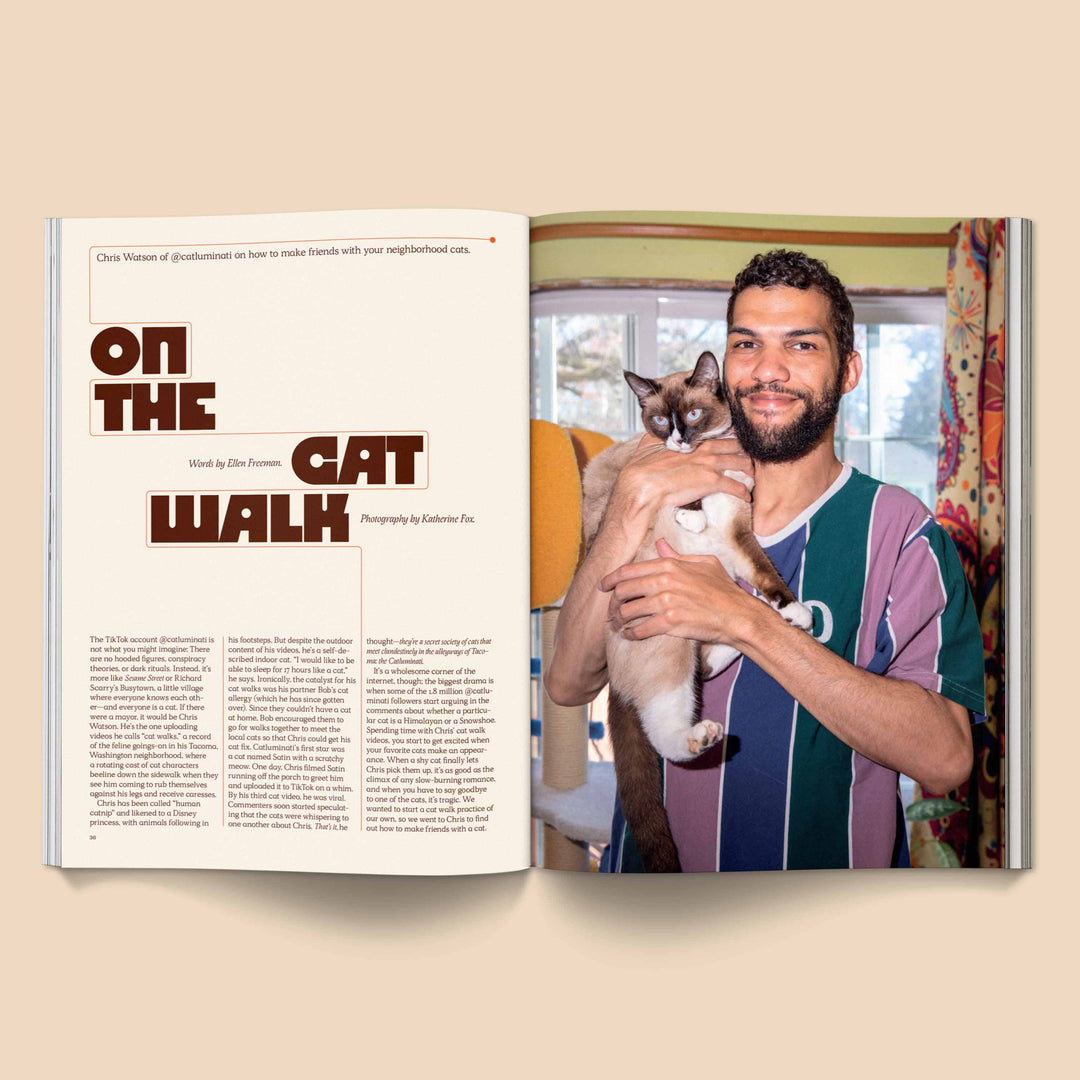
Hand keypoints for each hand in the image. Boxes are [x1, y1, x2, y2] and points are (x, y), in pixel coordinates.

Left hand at [600, 538, 763, 645]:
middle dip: (612, 603)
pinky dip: (630, 634)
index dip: (611, 579)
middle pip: (623, 591)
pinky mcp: (669, 623)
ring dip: (618, 620)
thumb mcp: (704, 563)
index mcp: (669, 565)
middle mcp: (663, 582)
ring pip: (627, 611)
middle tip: (610, 611)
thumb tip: (660, 544)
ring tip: (617, 625)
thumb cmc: (724, 589)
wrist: (738, 615)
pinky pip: (639, 629)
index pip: (629, 570)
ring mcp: (665, 602)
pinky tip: (629, 635)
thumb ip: (678, 555)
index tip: (603, 586)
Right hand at [612, 435, 753, 519]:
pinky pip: (737, 486)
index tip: (736, 446)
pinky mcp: (712, 482)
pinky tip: (747, 497)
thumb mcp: (648, 444)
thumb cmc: (643, 468)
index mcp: (693, 440)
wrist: (643, 486)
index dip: (732, 441)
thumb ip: (658, 437)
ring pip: (742, 464)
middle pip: (737, 447)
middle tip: (750, 461)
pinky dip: (744, 492)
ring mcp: (711, 465)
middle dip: (746, 454)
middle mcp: (706, 449)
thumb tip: (656, 433)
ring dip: (750, 472)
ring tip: (752, 478)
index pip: (721, 435)